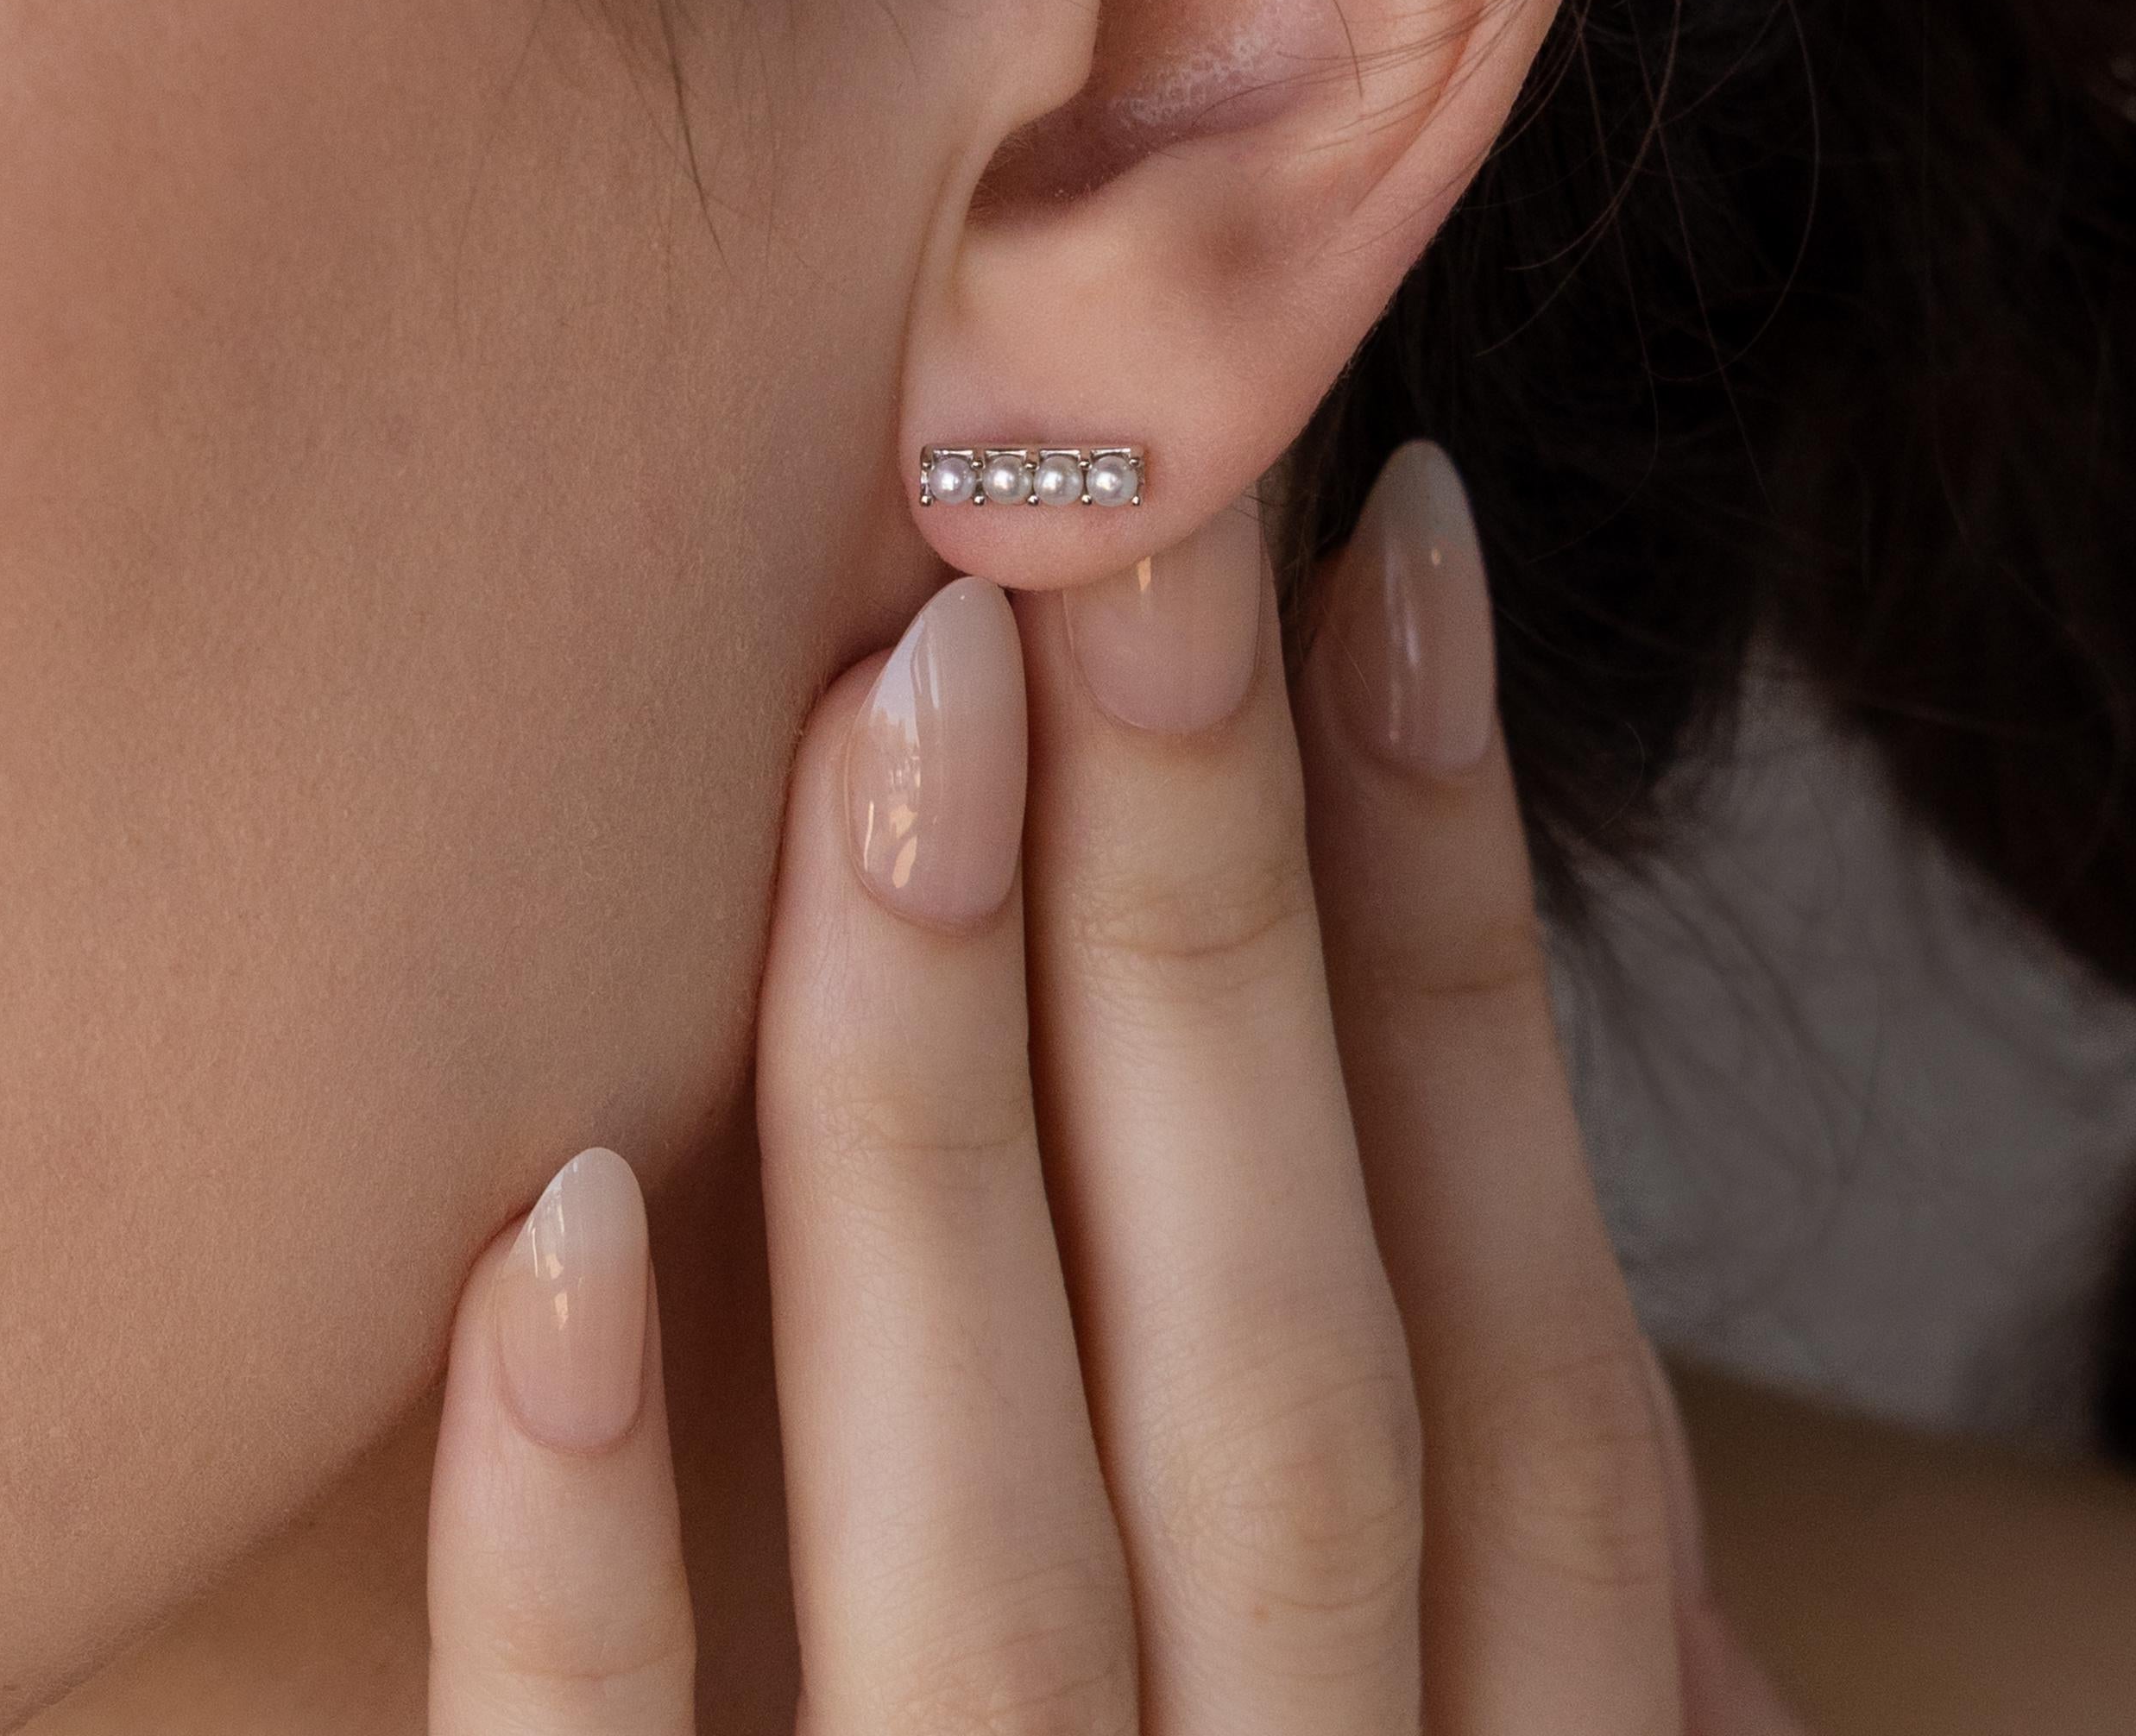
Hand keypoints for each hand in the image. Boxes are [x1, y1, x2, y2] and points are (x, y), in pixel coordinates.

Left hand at [420, 439, 1804, 1729]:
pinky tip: (540, 1228)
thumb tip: (1596, 1381)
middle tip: (1124, 514)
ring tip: (894, 710)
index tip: (1390, 557)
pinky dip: (590, 1567)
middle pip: (1289, 1347)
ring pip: (1003, 1523)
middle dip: (1221, 902)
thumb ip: (1528, 1663)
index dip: (1466, 917)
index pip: (1520, 1306)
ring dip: (933, 1102)